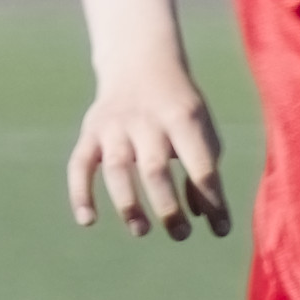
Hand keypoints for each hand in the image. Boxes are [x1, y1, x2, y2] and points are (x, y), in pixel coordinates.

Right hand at [66, 68, 227, 241]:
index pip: (200, 165)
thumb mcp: (200, 129)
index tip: (220, 229)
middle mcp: (147, 121)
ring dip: (128, 204)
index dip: (212, 200)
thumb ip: (204, 170)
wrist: (140, 64)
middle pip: (155, 169)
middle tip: (181, 236)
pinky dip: (79, 193)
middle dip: (168, 207)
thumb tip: (200, 216)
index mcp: (183, 119)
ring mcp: (115, 126)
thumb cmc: (179, 108)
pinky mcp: (91, 132)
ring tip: (141, 230)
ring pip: (116, 169)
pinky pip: (79, 165)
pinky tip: (87, 221)